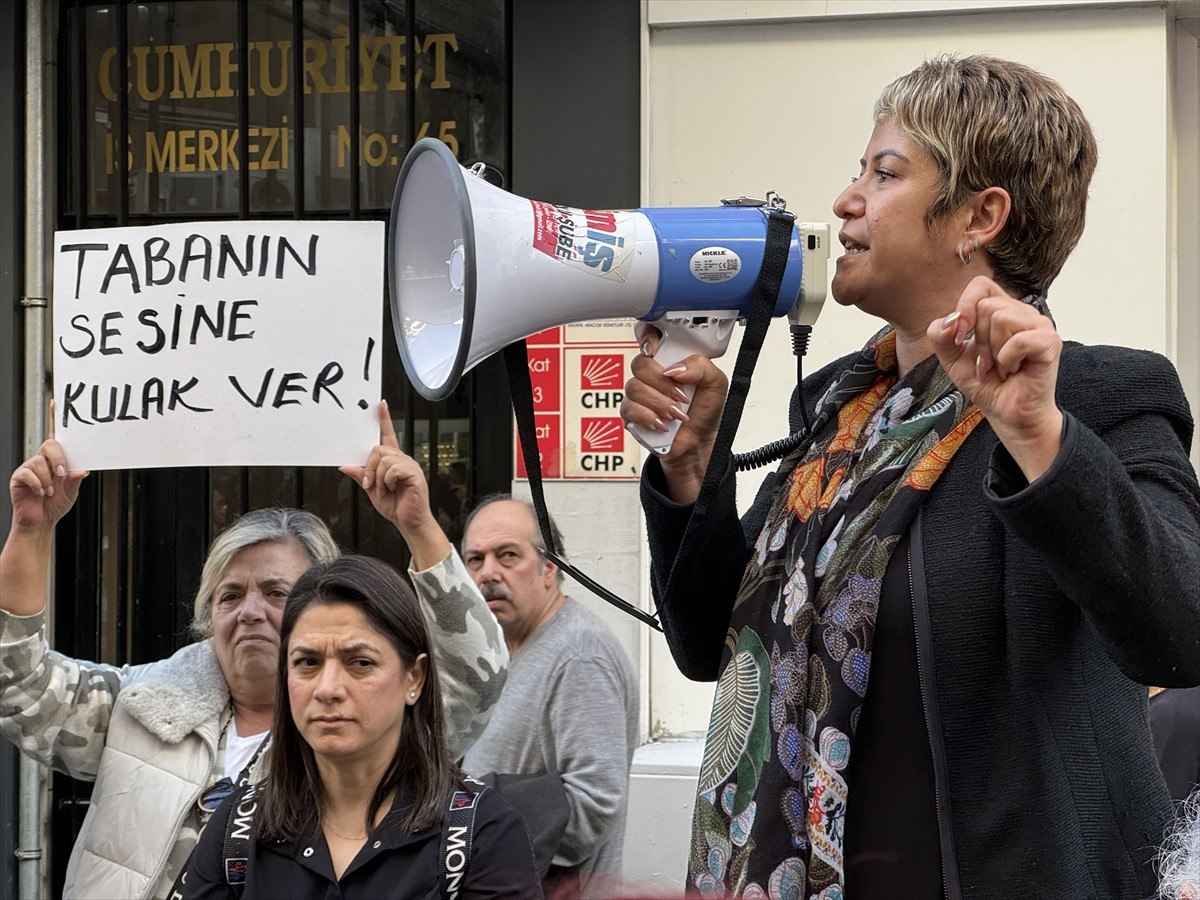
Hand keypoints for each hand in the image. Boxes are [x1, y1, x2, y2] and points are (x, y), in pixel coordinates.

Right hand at [9, 409, 87, 532]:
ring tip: (49, 491)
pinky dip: (38, 484)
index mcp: (56, 460)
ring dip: (48, 478)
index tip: (56, 403)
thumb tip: (82, 469)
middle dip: (59, 459)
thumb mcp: (71, 491)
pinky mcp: (19, 477)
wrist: (41, 521)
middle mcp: (42, 460)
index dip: (55, 419)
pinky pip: (28, 473)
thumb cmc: (56, 504)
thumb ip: (75, 480)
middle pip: (50, 445)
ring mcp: (29, 468)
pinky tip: (40, 492)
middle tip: (62, 474)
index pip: (56, 436)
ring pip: (39, 462)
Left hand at [340, 401, 435, 533]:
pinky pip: (393, 469)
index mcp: (393, 461)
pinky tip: (391, 489)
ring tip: (382, 490)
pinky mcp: (414, 474)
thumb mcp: (371, 490)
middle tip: (369, 484)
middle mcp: (402, 460)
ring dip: (377, 477)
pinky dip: (386, 481)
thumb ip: (361, 476)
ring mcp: (409, 466)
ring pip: (384, 459)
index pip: (388, 436)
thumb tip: (345, 466)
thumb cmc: (395, 506)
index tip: (380, 405)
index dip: (384, 420)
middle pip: (378, 448)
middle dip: (369, 467)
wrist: (409, 522)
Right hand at [620, 324, 728, 502]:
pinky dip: (648, 417)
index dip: (647, 337)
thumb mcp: (716, 385)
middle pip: (640, 364)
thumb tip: (675, 367)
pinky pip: (628, 408)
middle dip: (662, 383)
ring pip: (634, 387)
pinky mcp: (631, 414)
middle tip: (681, 396)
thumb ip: (701, 367)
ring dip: (659, 403)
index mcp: (670, 361)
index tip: (654, 349)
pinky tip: (662, 424)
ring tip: (676, 415)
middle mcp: (652, 375)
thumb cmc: (704, 412)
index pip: (649, 337)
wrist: (698, 444)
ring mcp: (639, 394)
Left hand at [928, 276, 1063, 481]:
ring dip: (993, 352)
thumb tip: (949, 320)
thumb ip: (940, 336)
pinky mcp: (1050, 342)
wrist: (1007, 413)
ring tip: (1001, 367)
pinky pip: (1019, 339)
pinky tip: (1013, 370)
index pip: (980, 284)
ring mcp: (1039, 325)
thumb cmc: (986, 383)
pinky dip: (1007, 359)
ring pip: (1002, 319)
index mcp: (1001, 309)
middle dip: (979, 342)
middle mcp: (1022, 312)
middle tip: (988, 363)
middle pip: (987, 306)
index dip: (965, 307)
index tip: (961, 337)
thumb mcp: (952, 359)